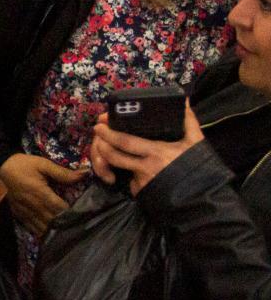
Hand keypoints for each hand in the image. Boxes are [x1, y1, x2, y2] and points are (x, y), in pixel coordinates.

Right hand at [0, 153, 87, 236]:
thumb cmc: (22, 165)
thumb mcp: (42, 164)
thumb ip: (62, 172)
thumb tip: (85, 174)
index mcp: (40, 192)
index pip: (59, 208)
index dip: (72, 214)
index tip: (85, 217)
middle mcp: (33, 205)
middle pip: (53, 220)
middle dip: (66, 225)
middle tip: (80, 228)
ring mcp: (25, 212)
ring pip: (43, 227)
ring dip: (55, 231)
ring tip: (68, 233)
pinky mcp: (19, 215)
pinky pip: (32, 228)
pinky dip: (43, 233)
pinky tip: (51, 235)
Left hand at [90, 106, 205, 194]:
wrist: (203, 198)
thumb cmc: (199, 168)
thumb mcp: (196, 143)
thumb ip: (188, 121)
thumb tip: (183, 101)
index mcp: (157, 152)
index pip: (126, 142)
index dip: (109, 133)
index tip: (100, 123)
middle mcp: (145, 167)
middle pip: (115, 156)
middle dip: (102, 145)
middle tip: (97, 134)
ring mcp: (142, 182)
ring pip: (120, 168)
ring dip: (109, 160)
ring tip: (108, 149)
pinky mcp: (142, 193)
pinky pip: (130, 181)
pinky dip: (129, 175)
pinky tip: (133, 170)